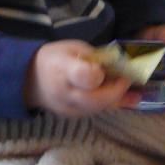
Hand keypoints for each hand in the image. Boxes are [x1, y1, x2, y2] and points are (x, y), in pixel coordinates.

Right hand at [24, 40, 138, 115]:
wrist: (30, 79)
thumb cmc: (54, 58)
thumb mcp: (73, 47)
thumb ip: (95, 57)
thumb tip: (120, 66)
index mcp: (62, 69)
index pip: (83, 76)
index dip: (100, 74)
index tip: (107, 67)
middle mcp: (64, 93)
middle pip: (96, 100)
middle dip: (117, 92)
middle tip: (127, 80)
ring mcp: (67, 109)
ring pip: (98, 109)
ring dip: (117, 100)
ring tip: (134, 92)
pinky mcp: (72, 117)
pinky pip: (95, 112)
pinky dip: (109, 104)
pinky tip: (124, 98)